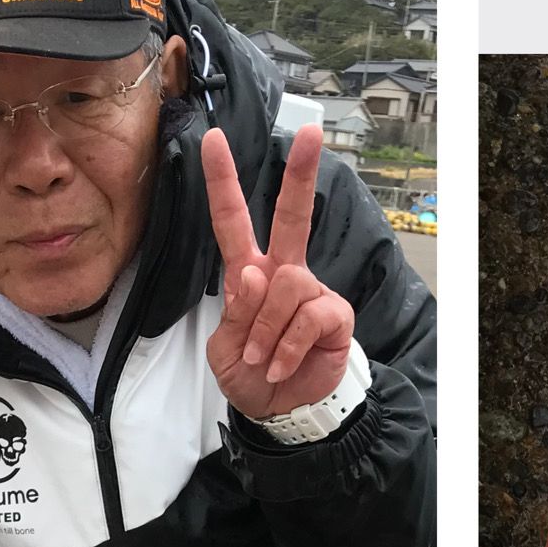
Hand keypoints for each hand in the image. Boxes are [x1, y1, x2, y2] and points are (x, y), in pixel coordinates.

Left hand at [202, 122, 354, 418]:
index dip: (223, 182)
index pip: (233, 221)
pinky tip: (280, 366)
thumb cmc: (252, 375)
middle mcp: (284, 273)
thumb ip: (236, 313)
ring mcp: (312, 293)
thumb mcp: (226, 349)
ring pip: (288, 284)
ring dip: (266, 328)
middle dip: (300, 175)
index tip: (213, 139)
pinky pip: (308, 318)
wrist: (281, 413)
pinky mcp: (334, 317)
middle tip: (310, 133)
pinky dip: (286, 347)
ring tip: (261, 359)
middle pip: (292, 217)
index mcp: (250, 271)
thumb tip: (253, 275)